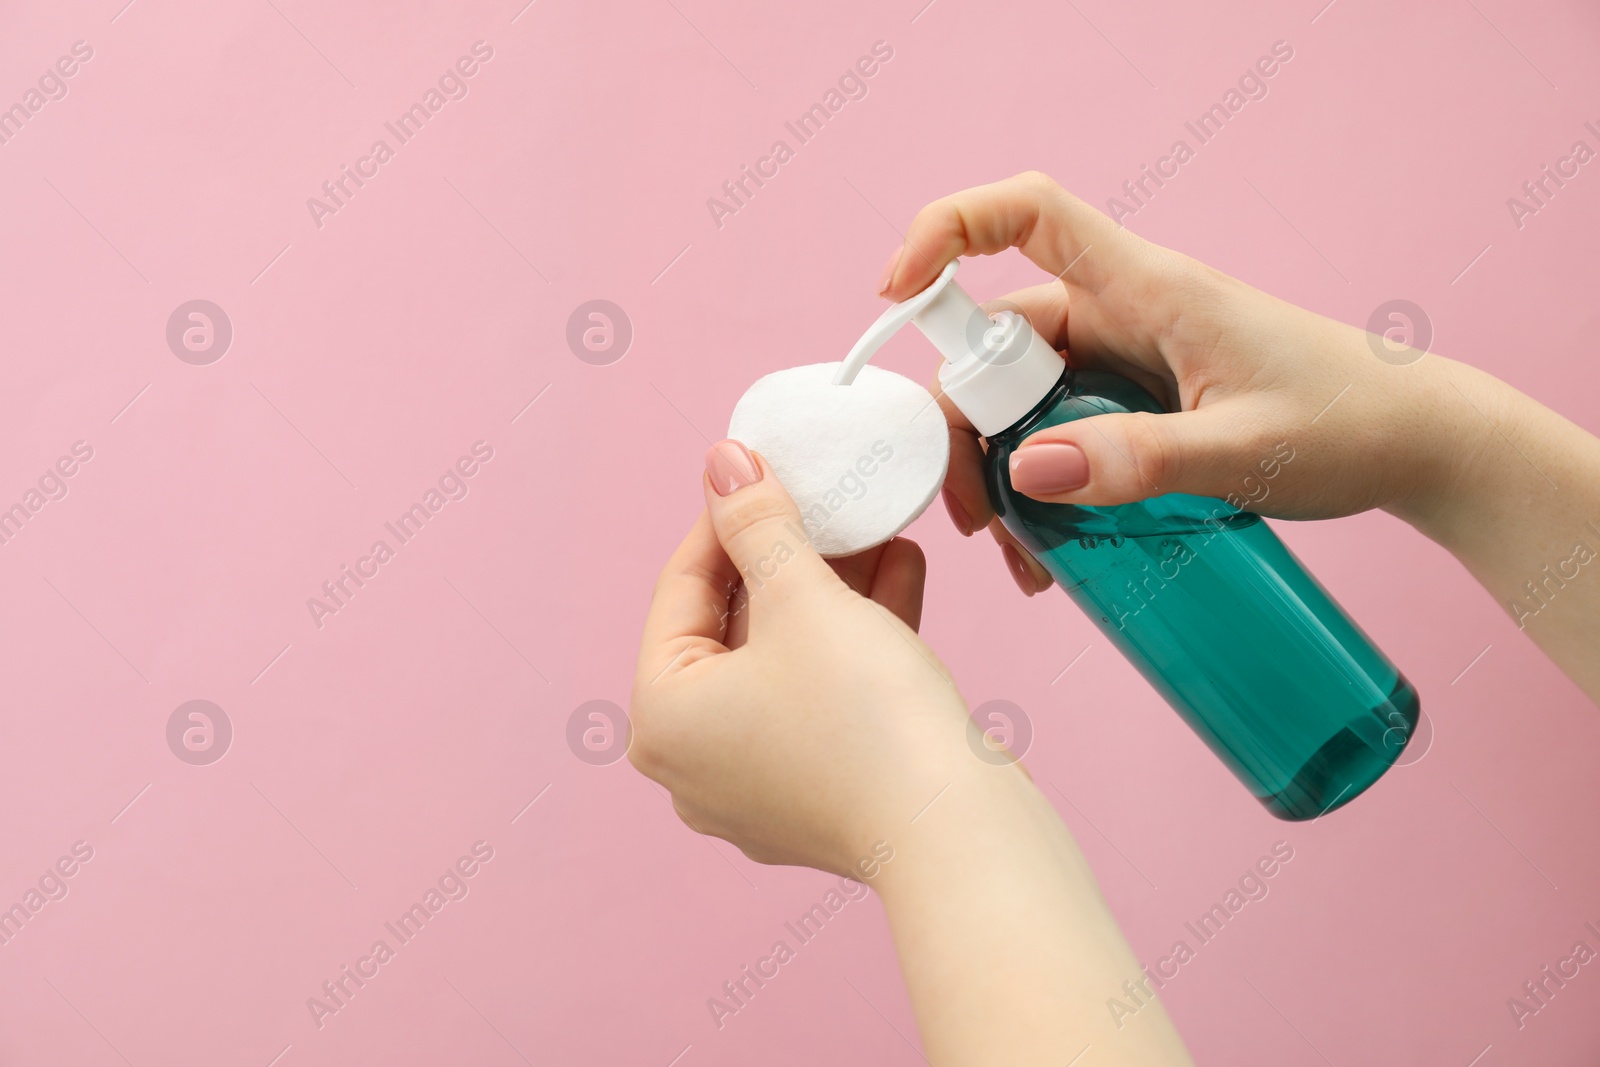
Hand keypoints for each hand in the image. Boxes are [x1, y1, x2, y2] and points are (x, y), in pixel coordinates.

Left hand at [632, 440, 1194, 1064]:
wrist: (957, 833)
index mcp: (663, 720)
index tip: (761, 464)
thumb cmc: (865, 719)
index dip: (726, 515)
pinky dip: (852, 641)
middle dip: (790, 554)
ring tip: (874, 527)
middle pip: (734, 626)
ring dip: (831, 590)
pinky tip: (899, 573)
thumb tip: (722, 463)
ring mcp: (757, 786)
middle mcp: (695, 764)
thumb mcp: (804, 598)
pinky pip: (821, 697)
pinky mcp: (819, 794)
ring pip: (785, 660)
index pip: (681, 588)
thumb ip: (758, 523)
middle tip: (823, 494)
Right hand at [879, 171, 1462, 593]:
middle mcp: (1124, 315)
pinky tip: (1052, 550)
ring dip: (1001, 469)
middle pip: (999, 340)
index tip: (897, 293)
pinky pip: (1062, 433)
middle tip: (975, 516)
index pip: (1027, 214)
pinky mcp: (1139, 407)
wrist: (1416, 444)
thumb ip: (1140, 461)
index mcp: (1145, 289)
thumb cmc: (1349, 421)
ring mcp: (1128, 363)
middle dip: (964, 422)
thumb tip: (1028, 471)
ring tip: (1018, 552)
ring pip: (1023, 398)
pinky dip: (1043, 485)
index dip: (948, 232)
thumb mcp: (1243, 450)